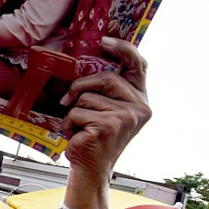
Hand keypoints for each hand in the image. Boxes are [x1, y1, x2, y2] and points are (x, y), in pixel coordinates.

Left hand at [60, 38, 150, 177]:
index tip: (105, 41)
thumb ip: (104, 89)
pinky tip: (77, 135)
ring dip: (73, 111)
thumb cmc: (93, 135)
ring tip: (79, 126)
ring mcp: (126, 117)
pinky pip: (76, 111)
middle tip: (68, 100)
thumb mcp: (104, 108)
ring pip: (86, 96)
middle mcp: (139, 107)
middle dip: (81, 86)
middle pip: (106, 77)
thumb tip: (82, 63)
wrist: (91, 167)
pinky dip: (68, 123)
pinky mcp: (108, 126)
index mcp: (139, 98)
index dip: (123, 48)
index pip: (139, 64)